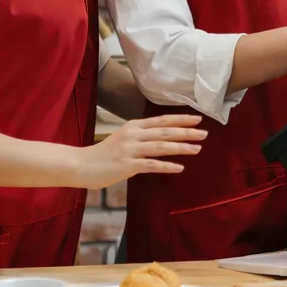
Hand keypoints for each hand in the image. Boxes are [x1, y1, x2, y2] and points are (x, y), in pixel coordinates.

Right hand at [76, 115, 205, 188]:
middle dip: (186, 132)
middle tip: (204, 133)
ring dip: (181, 148)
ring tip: (197, 149)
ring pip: (161, 146)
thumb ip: (141, 136)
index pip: (161, 120)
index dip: (180, 119)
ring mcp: (130, 149)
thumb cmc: (103, 154)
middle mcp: (133, 134)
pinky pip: (151, 165)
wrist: (81, 165)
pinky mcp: (127, 165)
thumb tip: (161, 138)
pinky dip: (167, 166)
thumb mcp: (123, 138)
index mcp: (133, 126)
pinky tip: (179, 168)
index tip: (198, 119)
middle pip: (165, 131)